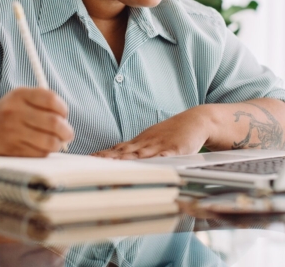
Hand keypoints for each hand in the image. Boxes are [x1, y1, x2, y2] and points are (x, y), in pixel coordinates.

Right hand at [0, 87, 73, 156]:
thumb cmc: (8, 114)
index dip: (63, 109)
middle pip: (54, 122)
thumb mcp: (21, 98)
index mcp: (19, 95)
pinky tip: (43, 147)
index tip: (64, 115)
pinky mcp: (12, 150)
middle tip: (68, 133)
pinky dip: (46, 152)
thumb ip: (43, 101)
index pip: (51, 99)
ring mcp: (12, 132)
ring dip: (58, 143)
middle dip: (67, 130)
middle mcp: (14, 112)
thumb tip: (66, 118)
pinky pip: (40, 153)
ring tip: (57, 142)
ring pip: (50, 141)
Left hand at [93, 107, 211, 158]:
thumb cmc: (173, 133)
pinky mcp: (176, 150)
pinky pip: (165, 156)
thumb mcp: (151, 140)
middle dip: (109, 158)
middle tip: (94, 163)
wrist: (195, 121)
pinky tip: (148, 164)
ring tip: (112, 164)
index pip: (118, 150)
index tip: (89, 160)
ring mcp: (160, 146)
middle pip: (125, 152)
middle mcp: (147, 143)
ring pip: (141, 154)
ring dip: (126, 160)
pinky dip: (156, 160)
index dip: (104, 155)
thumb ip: (135, 150)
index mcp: (141, 142)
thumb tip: (116, 156)